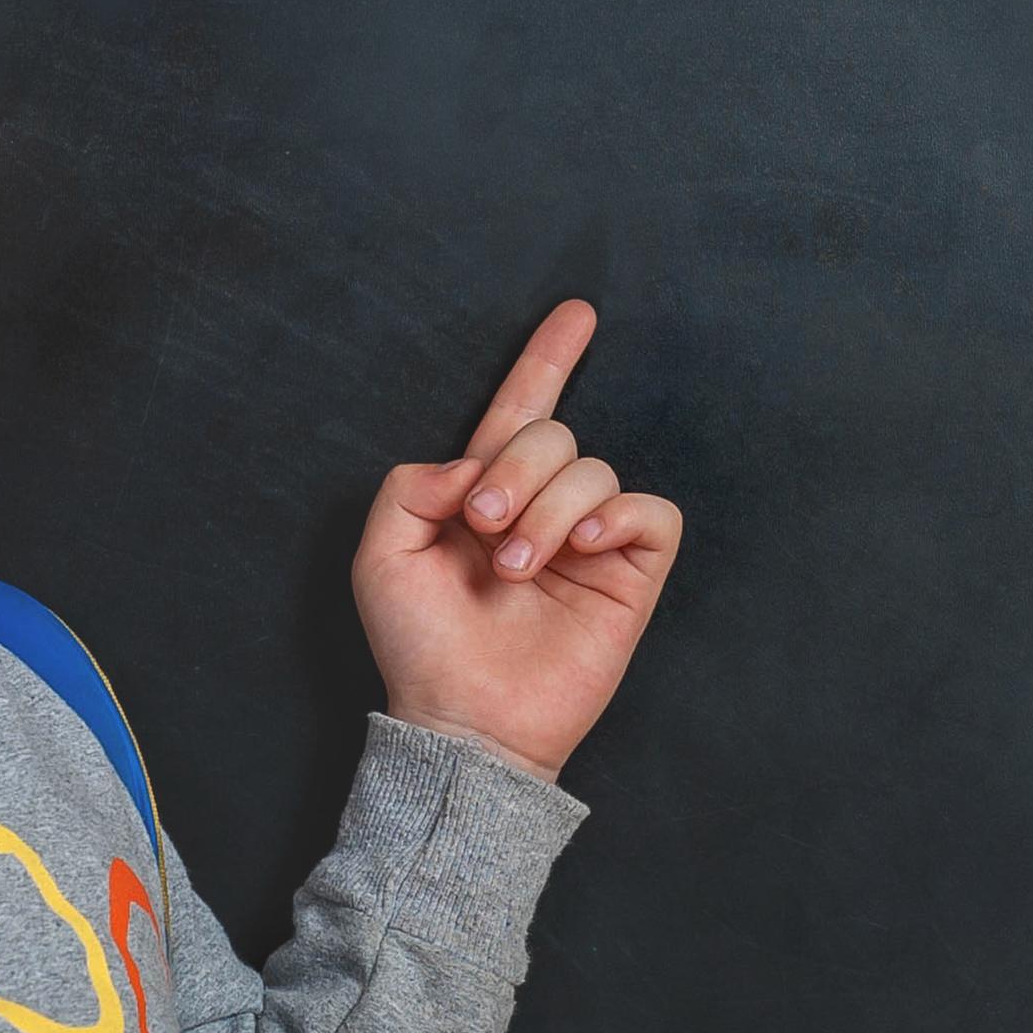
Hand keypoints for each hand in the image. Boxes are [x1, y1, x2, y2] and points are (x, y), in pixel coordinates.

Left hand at [352, 300, 683, 780]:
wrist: (464, 721)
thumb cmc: (420, 647)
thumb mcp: (382, 554)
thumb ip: (414, 485)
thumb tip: (476, 462)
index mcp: (485, 495)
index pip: (521, 412)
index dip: (548, 360)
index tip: (578, 312)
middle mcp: (541, 509)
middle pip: (553, 434)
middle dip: (515, 470)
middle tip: (484, 528)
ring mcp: (589, 543)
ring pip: (596, 469)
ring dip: (549, 511)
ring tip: (517, 569)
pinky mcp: (631, 576)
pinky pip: (650, 512)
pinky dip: (616, 517)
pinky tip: (582, 549)